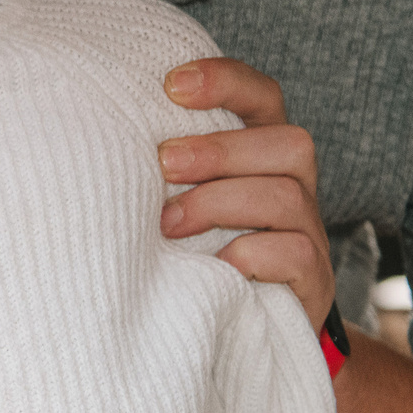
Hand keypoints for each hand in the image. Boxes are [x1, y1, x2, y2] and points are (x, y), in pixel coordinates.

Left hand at [157, 56, 333, 332]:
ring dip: (220, 203)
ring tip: (168, 224)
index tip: (170, 84)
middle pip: (289, 142)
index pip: (262, 96)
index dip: (225, 80)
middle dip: (220, 150)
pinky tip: (213, 264)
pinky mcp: (313, 281)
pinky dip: (250, 254)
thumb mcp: (176, 197)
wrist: (235, 332)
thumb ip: (163, 164)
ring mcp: (309, 233)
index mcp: (262, 151)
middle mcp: (295, 185)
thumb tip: (99, 128)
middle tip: (163, 164)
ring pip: (288, 197)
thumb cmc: (192, 249)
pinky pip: (297, 254)